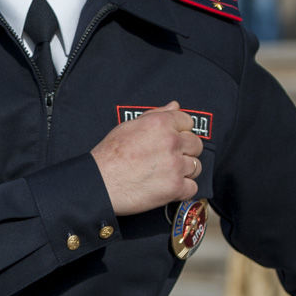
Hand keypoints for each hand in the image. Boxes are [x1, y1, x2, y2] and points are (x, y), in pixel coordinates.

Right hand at [91, 100, 202, 215]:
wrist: (100, 183)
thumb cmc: (109, 155)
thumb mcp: (129, 126)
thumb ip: (156, 114)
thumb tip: (175, 106)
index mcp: (161, 123)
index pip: (188, 122)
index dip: (181, 131)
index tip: (173, 140)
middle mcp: (171, 142)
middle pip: (196, 144)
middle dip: (185, 151)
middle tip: (169, 158)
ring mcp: (175, 165)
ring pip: (196, 166)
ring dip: (184, 171)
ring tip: (167, 173)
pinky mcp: (175, 187)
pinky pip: (192, 188)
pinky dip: (183, 190)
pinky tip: (169, 187)